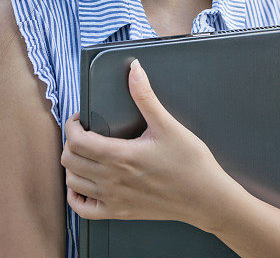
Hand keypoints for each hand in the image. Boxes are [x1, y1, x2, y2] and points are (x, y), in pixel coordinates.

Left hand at [61, 59, 230, 230]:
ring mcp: (114, 199)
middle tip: (84, 130)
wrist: (205, 197)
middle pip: (70, 161)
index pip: (77, 141)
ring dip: (73, 164)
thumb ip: (146, 96)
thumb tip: (134, 70)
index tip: (80, 117)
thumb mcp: (168, 125)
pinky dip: (76, 195)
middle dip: (71, 141)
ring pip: (73, 183)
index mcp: (121, 156)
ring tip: (85, 151)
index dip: (72, 126)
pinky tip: (84, 183)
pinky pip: (83, 209)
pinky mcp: (120, 212)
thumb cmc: (190, 162)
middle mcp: (112, 180)